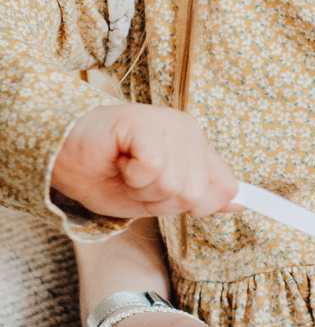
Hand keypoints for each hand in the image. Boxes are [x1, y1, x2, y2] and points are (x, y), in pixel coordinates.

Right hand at [52, 104, 238, 218]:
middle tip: (135, 180)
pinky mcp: (146, 123)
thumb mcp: (160, 198)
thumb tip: (241, 201)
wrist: (61, 160)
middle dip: (160, 200)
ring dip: (144, 189)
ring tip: (125, 169)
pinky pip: (154, 170)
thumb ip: (203, 197)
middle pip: (196, 194)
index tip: (164, 193)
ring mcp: (170, 124)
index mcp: (198, 147)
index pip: (226, 187)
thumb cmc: (108, 176)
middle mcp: (190, 131)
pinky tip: (119, 160)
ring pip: (176, 184)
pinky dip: (132, 176)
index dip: (196, 204)